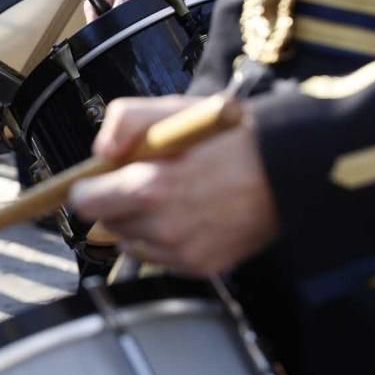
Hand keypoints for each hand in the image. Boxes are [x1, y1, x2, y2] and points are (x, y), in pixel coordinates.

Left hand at [68, 96, 279, 275]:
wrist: (288, 170)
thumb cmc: (231, 136)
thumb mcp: (173, 109)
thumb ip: (125, 121)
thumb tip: (101, 151)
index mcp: (148, 188)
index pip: (86, 203)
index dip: (88, 187)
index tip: (97, 179)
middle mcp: (162, 228)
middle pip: (107, 224)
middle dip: (116, 202)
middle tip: (141, 181)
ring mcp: (182, 251)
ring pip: (132, 242)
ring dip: (139, 222)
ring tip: (170, 196)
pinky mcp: (200, 266)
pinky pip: (160, 256)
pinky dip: (164, 239)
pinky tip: (187, 214)